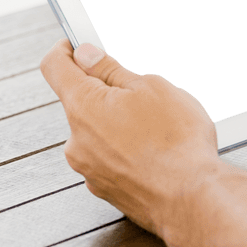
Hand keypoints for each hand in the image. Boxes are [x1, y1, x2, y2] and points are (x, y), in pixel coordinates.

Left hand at [39, 39, 221, 246]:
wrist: (192, 200)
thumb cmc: (177, 142)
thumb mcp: (150, 87)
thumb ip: (111, 69)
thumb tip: (85, 54)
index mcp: (83, 106)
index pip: (54, 66)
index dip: (66, 49)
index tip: (79, 46)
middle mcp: (76, 140)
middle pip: (80, 102)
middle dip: (105, 93)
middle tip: (142, 93)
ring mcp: (88, 169)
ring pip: (96, 133)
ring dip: (118, 124)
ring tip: (157, 128)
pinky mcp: (104, 189)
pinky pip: (109, 159)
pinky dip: (126, 150)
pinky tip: (155, 152)